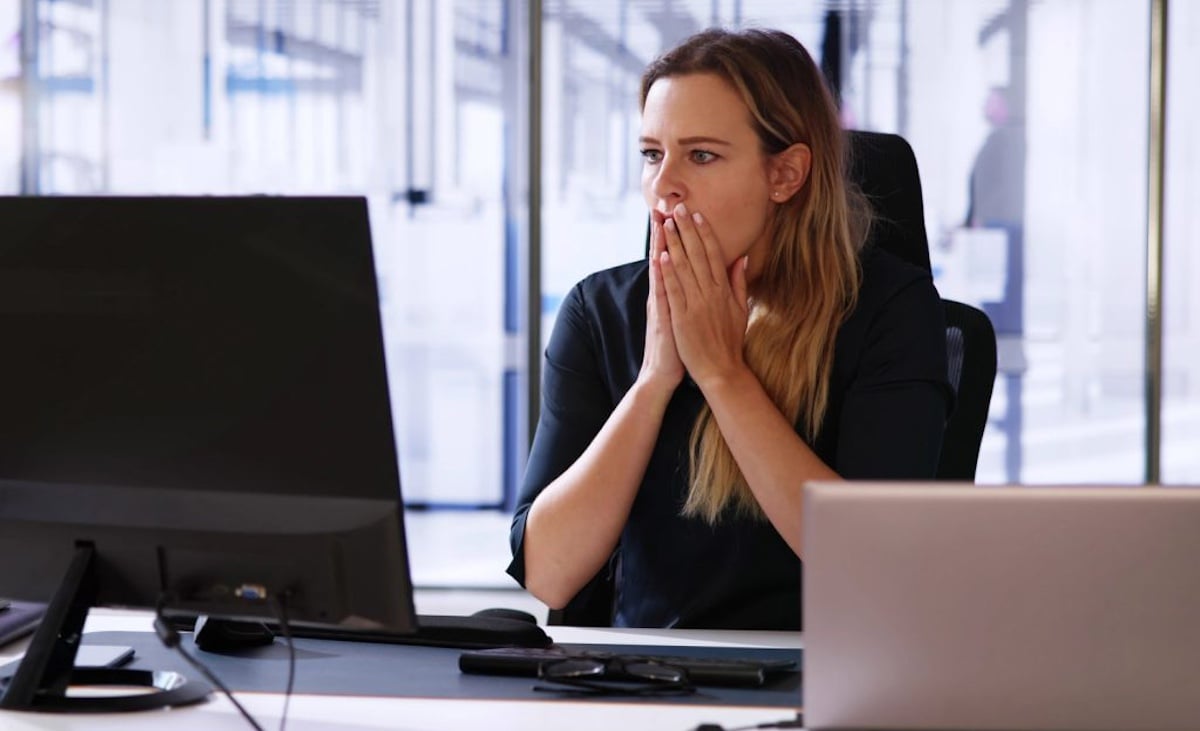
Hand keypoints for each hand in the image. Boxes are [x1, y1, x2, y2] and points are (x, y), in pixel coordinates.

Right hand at [639, 209, 684, 390]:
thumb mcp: (687, 317)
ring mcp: (661, 304)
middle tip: (662, 206)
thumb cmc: (680, 346)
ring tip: (660, 222)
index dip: (675, 237)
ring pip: (660, 269)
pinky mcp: (662, 316)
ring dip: (660, 245)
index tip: (677, 215)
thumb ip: (692, 296)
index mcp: (673, 294)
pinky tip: (660, 258)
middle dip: (664, 232)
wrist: (663, 374)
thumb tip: (700, 278)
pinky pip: (662, 292)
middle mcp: (663, 294)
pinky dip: (661, 275)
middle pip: (663, 257)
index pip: (673, 259)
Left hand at [658, 203, 749, 387]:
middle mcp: (711, 294)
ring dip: (674, 244)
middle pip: (697, 255)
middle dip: (687, 230)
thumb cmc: (729, 342)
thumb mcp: (740, 310)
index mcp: (724, 291)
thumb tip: (742, 258)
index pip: (713, 254)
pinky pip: (674, 291)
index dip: (704, 233)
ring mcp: (696, 305)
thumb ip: (739, 282)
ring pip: (684, 268)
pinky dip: (668, 273)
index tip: (696, 215)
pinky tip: (662, 256)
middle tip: (678, 209)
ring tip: (667, 223)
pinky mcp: (682, 318)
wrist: (721, 370)